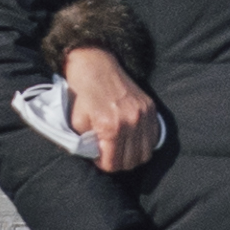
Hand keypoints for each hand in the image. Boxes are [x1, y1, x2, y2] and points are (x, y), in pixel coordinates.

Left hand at [58, 44, 163, 176]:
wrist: (95, 64)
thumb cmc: (82, 93)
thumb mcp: (76, 121)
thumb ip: (85, 143)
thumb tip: (94, 157)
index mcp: (110, 127)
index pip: (113, 163)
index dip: (103, 165)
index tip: (98, 159)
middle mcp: (131, 122)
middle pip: (131, 161)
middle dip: (118, 163)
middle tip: (109, 156)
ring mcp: (144, 115)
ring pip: (145, 153)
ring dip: (132, 157)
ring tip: (121, 150)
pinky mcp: (151, 108)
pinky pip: (153, 138)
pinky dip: (144, 144)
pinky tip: (132, 141)